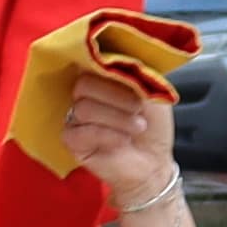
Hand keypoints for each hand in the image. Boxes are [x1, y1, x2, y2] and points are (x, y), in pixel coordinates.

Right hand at [61, 67, 178, 197]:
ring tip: (137, 127)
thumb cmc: (153, 128)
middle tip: (138, 109)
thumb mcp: (153, 93)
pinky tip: (123, 141)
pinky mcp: (72, 141)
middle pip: (84, 85)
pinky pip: (79, 132)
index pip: (91, 64)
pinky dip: (106, 135)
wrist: (154, 163)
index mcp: (102, 80)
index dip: (108, 70)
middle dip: (116, 97)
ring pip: (83, 108)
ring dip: (117, 118)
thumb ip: (134, 75)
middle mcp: (86, 96)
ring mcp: (76, 118)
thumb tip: (116, 62)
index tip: (130, 80)